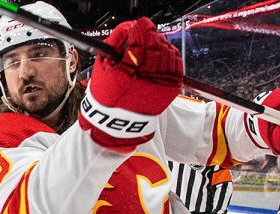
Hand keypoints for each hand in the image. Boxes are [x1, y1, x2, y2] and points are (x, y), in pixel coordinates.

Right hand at [79, 17, 182, 149]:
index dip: (138, 30)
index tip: (136, 25)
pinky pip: (177, 65)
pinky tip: (165, 51)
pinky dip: (172, 55)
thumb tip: (128, 28)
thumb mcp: (102, 68)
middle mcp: (145, 77)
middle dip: (150, 34)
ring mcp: (159, 83)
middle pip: (154, 45)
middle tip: (147, 29)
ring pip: (167, 53)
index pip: (137, 41)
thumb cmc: (108, 95)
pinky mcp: (170, 89)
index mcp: (126, 71)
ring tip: (155, 40)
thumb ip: (114, 44)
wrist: (119, 122)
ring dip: (161, 43)